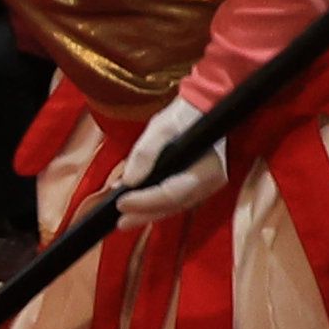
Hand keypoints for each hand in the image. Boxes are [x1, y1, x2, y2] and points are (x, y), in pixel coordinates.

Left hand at [98, 98, 234, 222]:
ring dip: (149, 213)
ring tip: (124, 218)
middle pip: (173, 206)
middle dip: (144, 215)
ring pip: (174, 206)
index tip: (120, 201)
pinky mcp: (197, 184)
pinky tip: (138, 206)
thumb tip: (128, 181)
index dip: (145, 201)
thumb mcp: (162, 127)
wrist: (204, 106)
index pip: (172, 193)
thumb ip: (145, 153)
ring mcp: (205, 185)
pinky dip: (156, 205)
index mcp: (205, 169)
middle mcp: (209, 183)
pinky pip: (176, 200)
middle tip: (120, 221)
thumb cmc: (185, 115)